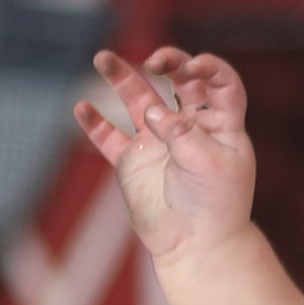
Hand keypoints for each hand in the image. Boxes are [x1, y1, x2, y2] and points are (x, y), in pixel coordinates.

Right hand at [73, 49, 256, 262]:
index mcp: (221, 125)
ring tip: (102, 58)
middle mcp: (189, 126)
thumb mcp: (208, 164)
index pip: (220, 83)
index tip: (192, 67)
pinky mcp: (132, 160)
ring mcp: (159, 141)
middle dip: (167, 62)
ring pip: (137, 99)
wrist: (194, 246)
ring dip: (121, 76)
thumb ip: (181, 132)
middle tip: (154, 61)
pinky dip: (94, 122)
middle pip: (178, 80)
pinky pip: (109, 136)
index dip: (209, 67)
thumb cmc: (214, 206)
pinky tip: (82, 108)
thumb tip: (151, 110)